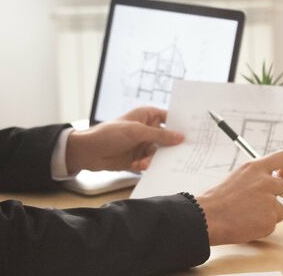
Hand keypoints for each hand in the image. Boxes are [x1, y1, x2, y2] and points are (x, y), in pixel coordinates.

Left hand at [64, 106, 183, 173]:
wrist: (88, 152)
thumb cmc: (110, 133)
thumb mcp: (137, 131)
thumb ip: (160, 135)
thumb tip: (180, 137)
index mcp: (148, 116)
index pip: (170, 118)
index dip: (181, 125)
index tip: (195, 133)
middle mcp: (147, 130)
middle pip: (167, 138)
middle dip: (171, 146)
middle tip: (182, 154)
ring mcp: (143, 145)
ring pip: (159, 153)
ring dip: (154, 158)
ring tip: (146, 162)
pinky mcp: (138, 159)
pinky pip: (149, 163)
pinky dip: (146, 165)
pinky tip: (139, 166)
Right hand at [197, 150, 282, 244]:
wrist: (208, 218)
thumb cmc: (219, 200)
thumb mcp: (239, 177)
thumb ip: (258, 177)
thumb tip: (275, 180)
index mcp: (256, 168)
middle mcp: (265, 182)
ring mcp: (269, 202)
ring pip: (280, 210)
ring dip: (269, 214)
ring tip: (248, 216)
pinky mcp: (269, 220)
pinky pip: (272, 224)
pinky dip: (262, 226)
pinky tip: (247, 224)